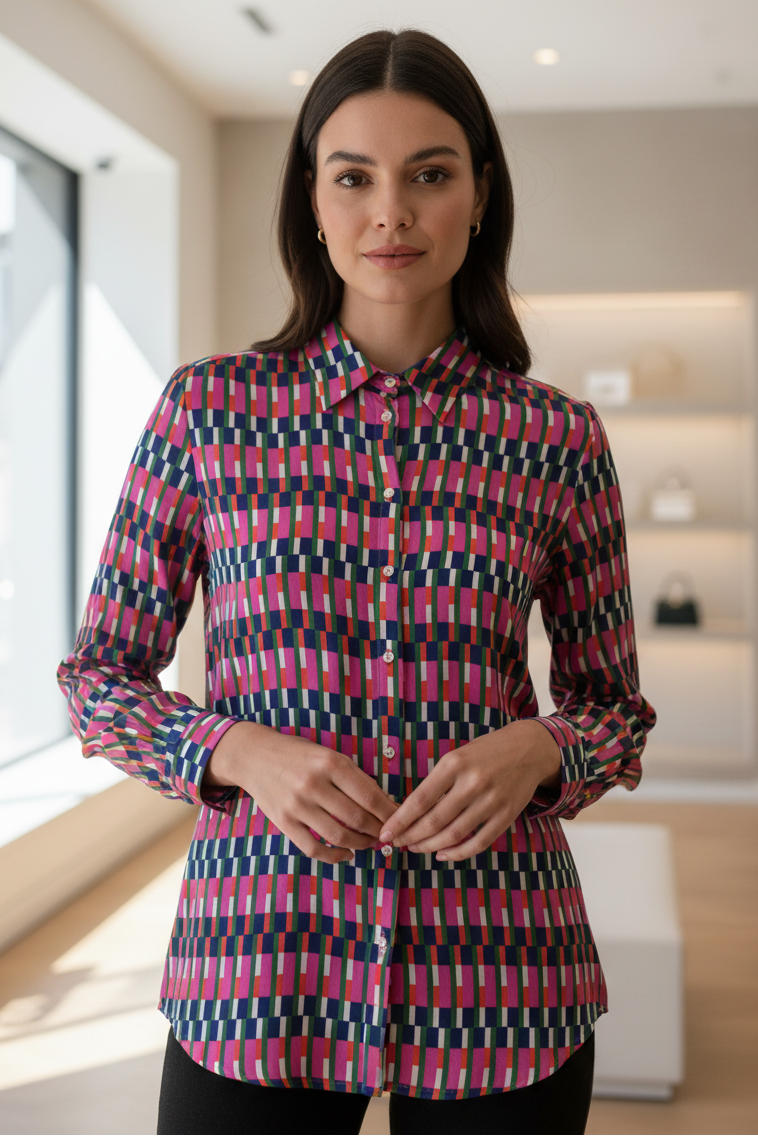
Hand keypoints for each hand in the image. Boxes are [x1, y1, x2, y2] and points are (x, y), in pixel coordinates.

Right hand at [204, 722, 397, 863]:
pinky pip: (313, 848)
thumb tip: (385, 803)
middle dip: (379, 831)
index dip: (389, 812)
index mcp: (330, 762)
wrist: (254, 755)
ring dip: (361, 844)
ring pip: (339, 836)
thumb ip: (353, 777)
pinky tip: (347, 855)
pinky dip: (334, 857)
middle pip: (357, 818)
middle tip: (389, 835)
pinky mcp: (283, 822)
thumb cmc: (298, 753)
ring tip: (371, 844)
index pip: (369, 795)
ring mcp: (297, 805)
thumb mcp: (328, 754)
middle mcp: (313, 784)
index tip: (401, 820)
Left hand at [378, 720, 560, 860]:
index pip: (420, 800)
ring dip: (430, 847)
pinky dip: (457, 853)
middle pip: (434, 821)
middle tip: (398, 843)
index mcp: (454, 764)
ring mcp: (492, 801)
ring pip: (453, 835)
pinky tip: (442, 854)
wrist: (529, 749)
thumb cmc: (485, 753)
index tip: (386, 832)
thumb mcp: (457, 756)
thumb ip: (438, 782)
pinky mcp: (506, 815)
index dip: (400, 821)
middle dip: (411, 837)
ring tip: (416, 848)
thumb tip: (409, 813)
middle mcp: (473, 783)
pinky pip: (478, 843)